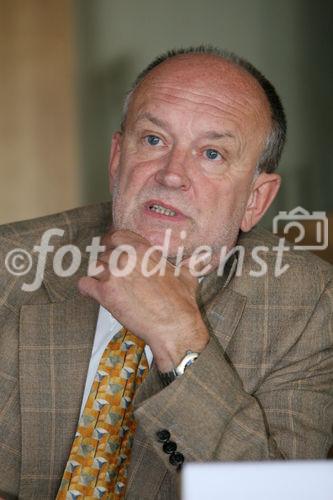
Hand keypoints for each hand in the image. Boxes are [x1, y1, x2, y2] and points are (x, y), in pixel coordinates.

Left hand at [78, 230, 208, 370]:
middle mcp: (126, 257)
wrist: (174, 326)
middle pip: (103, 253)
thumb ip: (191, 263)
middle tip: (111, 275)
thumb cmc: (181, 303)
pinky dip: (86, 289)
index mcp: (143, 249)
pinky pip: (84, 284)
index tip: (111, 249)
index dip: (111, 243)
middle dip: (106, 263)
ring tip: (105, 286)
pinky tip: (93, 294)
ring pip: (94, 267)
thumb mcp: (188, 276)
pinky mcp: (104, 293)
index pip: (116, 235)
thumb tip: (203, 259)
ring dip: (97, 276)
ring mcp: (113, 274)